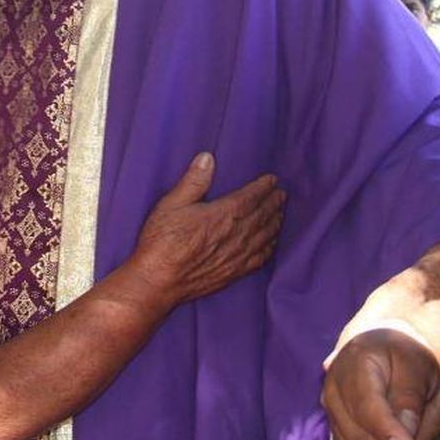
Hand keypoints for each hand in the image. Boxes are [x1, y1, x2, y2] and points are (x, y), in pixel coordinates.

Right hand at [130, 154, 283, 307]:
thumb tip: (207, 158)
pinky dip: (269, 248)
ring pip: (264, 237)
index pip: (250, 198)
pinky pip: (259, 259)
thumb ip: (193, 181)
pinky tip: (271, 244)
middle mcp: (234, 236)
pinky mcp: (232, 274)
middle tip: (282, 194)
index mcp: (222, 216)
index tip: (272, 180)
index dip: (263, 188)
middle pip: (262, 216)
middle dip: (274, 203)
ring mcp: (235, 257)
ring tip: (281, 214)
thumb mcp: (171, 204)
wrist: (158, 282)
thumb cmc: (161, 243)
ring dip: (275, 223)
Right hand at [324, 328, 439, 439]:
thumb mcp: (419, 367)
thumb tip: (405, 439)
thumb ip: (411, 399)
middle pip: (358, 433)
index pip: (367, 405)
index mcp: (356, 360)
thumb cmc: (405, 356)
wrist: (384, 349)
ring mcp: (331, 407)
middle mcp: (334, 386)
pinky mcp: (335, 424)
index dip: (387, 431)